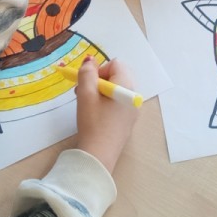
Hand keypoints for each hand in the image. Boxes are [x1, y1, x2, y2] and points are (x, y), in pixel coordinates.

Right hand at [74, 57, 138, 174]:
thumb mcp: (85, 94)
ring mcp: (133, 110)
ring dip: (100, 92)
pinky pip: (118, 103)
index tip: (87, 84)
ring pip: (116, 90)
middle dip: (98, 80)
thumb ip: (87, 73)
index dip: (99, 70)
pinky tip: (95, 114)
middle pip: (117, 76)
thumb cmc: (92, 123)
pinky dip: (106, 102)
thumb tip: (90, 60)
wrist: (98, 156)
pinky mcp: (128, 121)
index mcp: (127, 87)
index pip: (115, 64)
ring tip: (86, 104)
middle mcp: (134, 96)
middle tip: (83, 92)